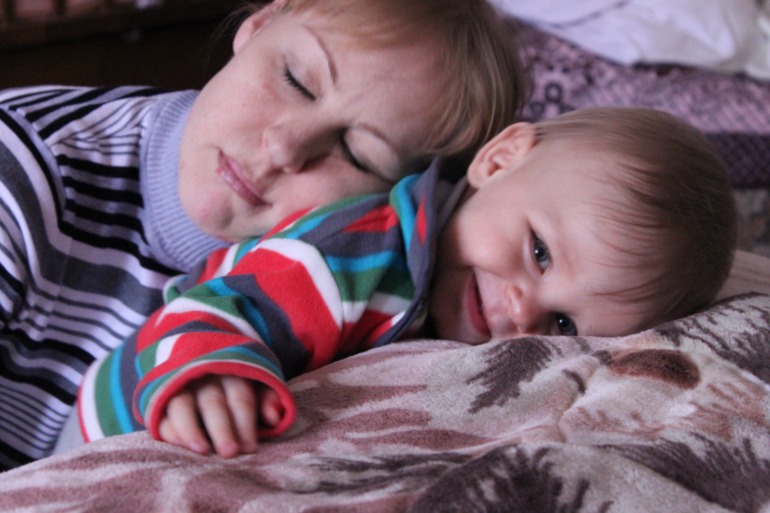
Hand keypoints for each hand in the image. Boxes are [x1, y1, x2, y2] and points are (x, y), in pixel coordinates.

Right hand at [157, 375, 282, 457]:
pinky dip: (169, 430)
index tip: (250, 449)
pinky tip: (180, 447)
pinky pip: (161, 412)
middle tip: (230, 454)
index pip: (240, 398)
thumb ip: (269, 399)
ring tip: (202, 451)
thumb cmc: (237, 383)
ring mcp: (180, 383)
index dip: (245, 424)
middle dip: (222, 429)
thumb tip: (273, 419)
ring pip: (181, 405)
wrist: (203, 360)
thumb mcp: (258, 384)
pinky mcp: (161, 395)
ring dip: (190, 429)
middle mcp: (205, 375)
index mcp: (233, 371)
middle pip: (213, 402)